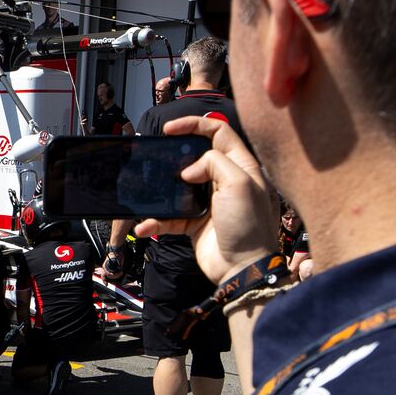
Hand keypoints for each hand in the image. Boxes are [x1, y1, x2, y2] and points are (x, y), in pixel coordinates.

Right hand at [135, 116, 280, 284]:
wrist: (243, 269)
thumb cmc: (250, 226)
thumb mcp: (239, 184)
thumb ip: (214, 163)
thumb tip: (189, 170)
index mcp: (242, 167)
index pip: (218, 133)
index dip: (194, 125)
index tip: (170, 129)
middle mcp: (226, 182)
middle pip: (196, 157)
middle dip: (175, 154)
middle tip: (156, 154)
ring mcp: (210, 203)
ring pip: (179, 187)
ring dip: (161, 190)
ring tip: (147, 190)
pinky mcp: (196, 224)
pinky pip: (170, 217)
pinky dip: (156, 220)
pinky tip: (146, 225)